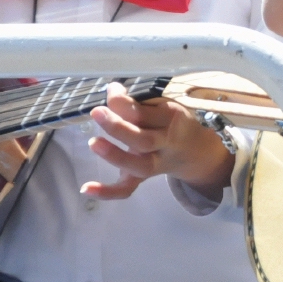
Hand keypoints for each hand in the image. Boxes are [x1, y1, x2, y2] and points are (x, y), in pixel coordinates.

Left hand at [83, 82, 232, 199]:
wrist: (196, 150)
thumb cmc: (174, 120)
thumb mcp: (166, 105)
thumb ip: (143, 101)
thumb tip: (112, 91)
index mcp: (172, 119)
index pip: (146, 112)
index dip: (123, 101)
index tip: (111, 89)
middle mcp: (167, 143)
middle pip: (143, 140)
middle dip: (118, 127)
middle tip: (97, 113)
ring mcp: (157, 164)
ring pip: (138, 165)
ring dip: (115, 155)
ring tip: (93, 143)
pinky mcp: (144, 178)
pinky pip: (128, 189)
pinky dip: (108, 192)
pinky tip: (86, 188)